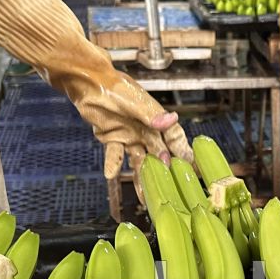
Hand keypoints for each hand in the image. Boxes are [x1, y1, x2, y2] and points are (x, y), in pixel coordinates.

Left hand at [65, 69, 192, 179]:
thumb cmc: (114, 87)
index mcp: (155, 118)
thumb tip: (171, 120)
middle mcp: (145, 129)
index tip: (192, 165)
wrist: (88, 82)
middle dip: (164, 169)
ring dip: (141, 176)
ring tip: (145, 196)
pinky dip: (113, 164)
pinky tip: (111, 175)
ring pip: (139, 160)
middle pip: (158, 153)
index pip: (173, 136)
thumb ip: (151, 114)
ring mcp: (130, 136)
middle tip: (169, 186)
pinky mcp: (113, 139)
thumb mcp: (135, 101)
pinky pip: (115, 155)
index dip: (182, 150)